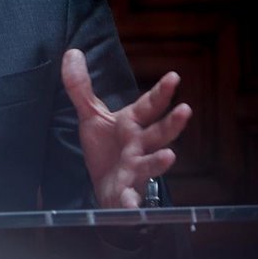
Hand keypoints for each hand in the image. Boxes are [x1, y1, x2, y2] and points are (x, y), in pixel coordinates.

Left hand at [61, 49, 190, 208]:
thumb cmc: (105, 147)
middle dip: (172, 123)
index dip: (162, 91)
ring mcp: (135, 169)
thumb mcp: (90, 115)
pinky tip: (132, 206)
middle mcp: (139, 145)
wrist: (104, 186)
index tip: (174, 76)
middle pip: (159, 133)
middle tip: (185, 110)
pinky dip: (132, 202)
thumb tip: (72, 52)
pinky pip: (130, 198)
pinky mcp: (126, 192)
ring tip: (170, 156)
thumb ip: (81, 87)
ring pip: (151, 165)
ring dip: (159, 162)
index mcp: (132, 124)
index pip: (149, 105)